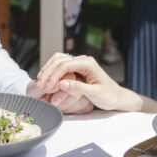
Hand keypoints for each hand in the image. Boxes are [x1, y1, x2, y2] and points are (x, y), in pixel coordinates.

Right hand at [35, 52, 156, 112]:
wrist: (116, 96)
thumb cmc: (108, 96)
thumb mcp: (94, 94)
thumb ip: (78, 88)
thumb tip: (61, 83)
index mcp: (88, 63)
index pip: (65, 65)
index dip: (53, 75)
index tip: (46, 87)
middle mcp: (83, 60)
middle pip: (59, 61)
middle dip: (48, 72)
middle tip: (39, 85)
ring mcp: (79, 63)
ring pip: (58, 61)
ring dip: (48, 71)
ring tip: (40, 82)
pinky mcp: (77, 68)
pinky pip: (61, 66)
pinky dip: (52, 72)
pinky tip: (46, 81)